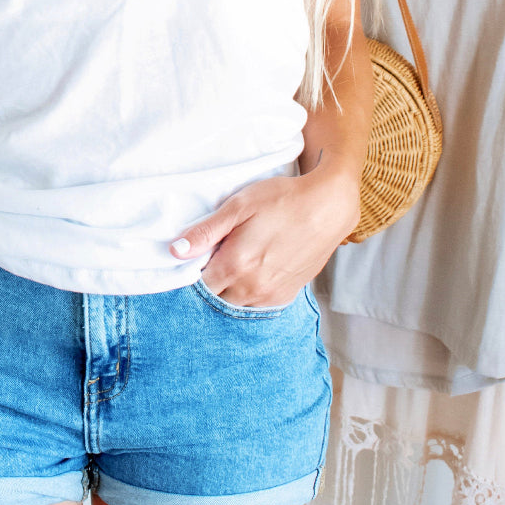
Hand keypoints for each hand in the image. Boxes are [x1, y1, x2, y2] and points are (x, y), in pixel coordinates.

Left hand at [169, 154, 360, 307]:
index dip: (194, 270)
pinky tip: (254, 271)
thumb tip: (176, 251)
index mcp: (235, 265)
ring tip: (237, 262)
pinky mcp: (287, 295)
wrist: (328, 207)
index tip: (198, 255)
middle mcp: (251, 287)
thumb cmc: (282, 199)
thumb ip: (206, 232)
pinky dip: (250, 293)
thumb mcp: (239, 206)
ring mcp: (271, 295)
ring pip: (237, 303)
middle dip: (211, 281)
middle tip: (217, 256)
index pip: (198, 284)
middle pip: (216, 297)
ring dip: (230, 289)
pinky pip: (258, 304)